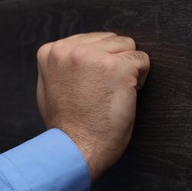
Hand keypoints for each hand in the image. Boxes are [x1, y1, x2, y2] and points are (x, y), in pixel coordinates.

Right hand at [36, 32, 149, 180]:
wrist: (76, 150)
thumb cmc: (68, 126)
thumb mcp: (49, 88)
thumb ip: (61, 65)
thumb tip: (75, 51)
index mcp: (51, 51)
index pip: (90, 40)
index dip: (99, 63)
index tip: (93, 86)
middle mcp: (69, 49)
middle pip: (110, 40)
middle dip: (114, 62)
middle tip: (104, 91)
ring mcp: (93, 56)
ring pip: (127, 46)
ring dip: (127, 68)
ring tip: (113, 93)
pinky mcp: (116, 67)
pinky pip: (142, 60)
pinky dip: (141, 78)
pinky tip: (126, 95)